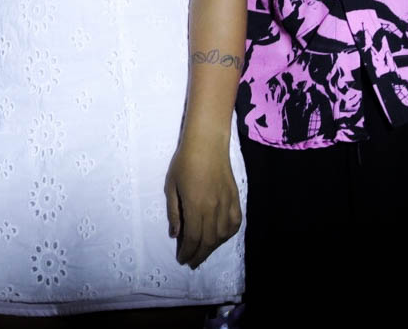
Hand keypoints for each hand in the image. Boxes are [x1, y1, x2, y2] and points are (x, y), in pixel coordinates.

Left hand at [163, 139, 241, 268]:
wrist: (207, 144)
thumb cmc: (184, 162)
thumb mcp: (171, 187)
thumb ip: (174, 213)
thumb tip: (175, 235)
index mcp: (195, 206)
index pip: (193, 238)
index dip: (187, 252)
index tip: (182, 260)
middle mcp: (213, 209)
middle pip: (208, 241)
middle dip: (199, 255)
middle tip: (191, 262)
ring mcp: (227, 204)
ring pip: (222, 235)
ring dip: (213, 247)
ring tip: (203, 252)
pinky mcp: (236, 199)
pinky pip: (234, 223)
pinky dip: (228, 235)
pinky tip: (220, 238)